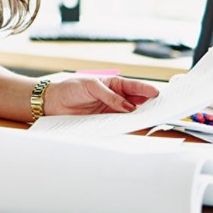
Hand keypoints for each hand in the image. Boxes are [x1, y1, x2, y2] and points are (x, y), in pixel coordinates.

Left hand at [44, 75, 159, 115]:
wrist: (53, 102)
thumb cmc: (71, 88)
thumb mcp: (91, 86)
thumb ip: (110, 96)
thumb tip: (128, 107)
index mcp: (114, 84)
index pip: (134, 87)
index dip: (146, 90)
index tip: (156, 94)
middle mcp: (115, 98)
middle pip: (136, 102)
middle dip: (148, 104)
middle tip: (159, 109)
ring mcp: (110, 110)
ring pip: (129, 114)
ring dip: (138, 117)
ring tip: (149, 119)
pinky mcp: (104, 122)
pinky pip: (118, 123)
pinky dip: (125, 125)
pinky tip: (131, 127)